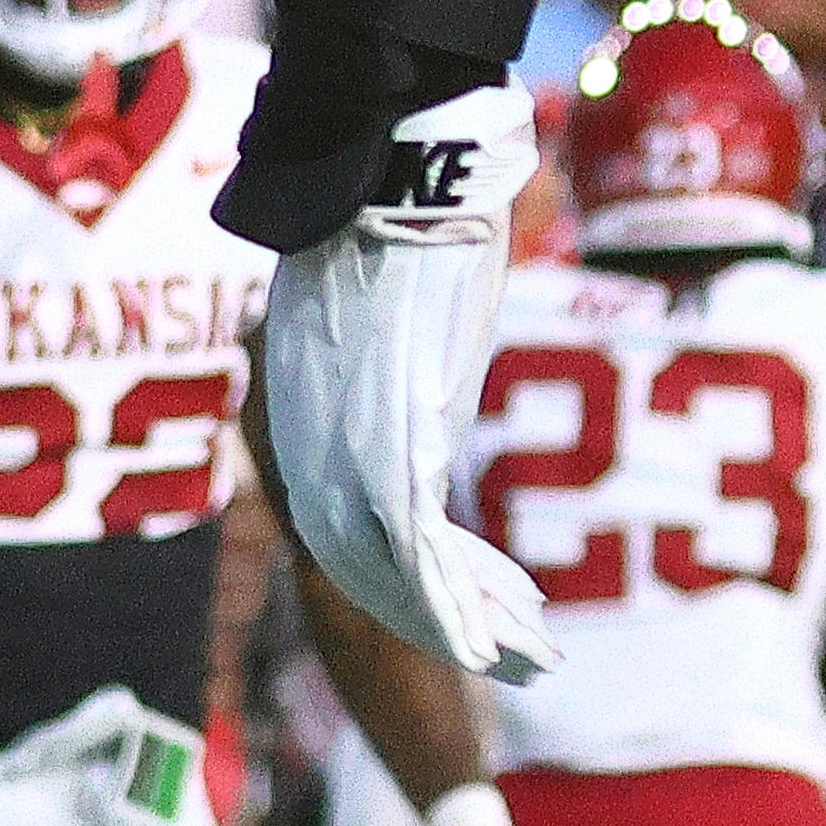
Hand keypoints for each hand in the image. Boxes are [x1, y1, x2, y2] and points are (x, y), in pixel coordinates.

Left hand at [254, 88, 560, 681]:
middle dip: (437, 618)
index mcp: (297, 411)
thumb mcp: (376, 308)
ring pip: (388, 568)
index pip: (340, 529)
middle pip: (359, 564)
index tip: (463, 614)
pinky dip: (454, 597)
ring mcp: (342, 438)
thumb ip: (384, 362)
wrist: (387, 170)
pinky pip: (413, 540)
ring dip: (461, 620)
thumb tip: (411, 372)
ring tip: (528, 653)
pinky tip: (497, 635)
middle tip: (510, 656)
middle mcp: (304, 437)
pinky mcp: (389, 429)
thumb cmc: (389, 216)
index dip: (400, 583)